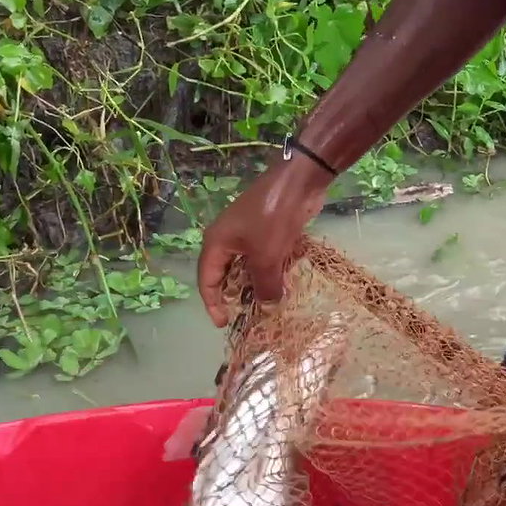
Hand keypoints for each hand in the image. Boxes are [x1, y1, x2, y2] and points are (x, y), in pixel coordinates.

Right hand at [196, 155, 330, 325]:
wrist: (299, 181)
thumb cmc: (273, 217)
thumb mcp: (267, 257)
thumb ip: (265, 285)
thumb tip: (268, 306)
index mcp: (217, 243)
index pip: (207, 280)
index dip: (213, 304)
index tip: (225, 324)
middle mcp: (228, 239)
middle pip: (227, 275)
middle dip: (238, 296)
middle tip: (253, 316)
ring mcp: (249, 233)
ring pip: (249, 267)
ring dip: (259, 284)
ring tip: (272, 304)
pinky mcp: (269, 230)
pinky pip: (267, 257)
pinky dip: (274, 269)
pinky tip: (288, 282)